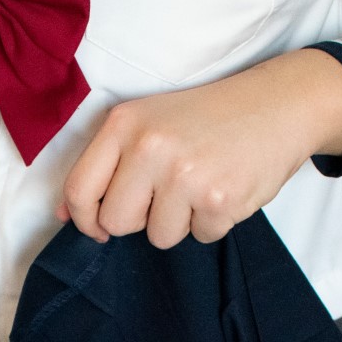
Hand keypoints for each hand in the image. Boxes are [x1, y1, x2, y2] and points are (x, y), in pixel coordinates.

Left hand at [57, 49, 341, 247]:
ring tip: (200, 186)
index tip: (98, 226)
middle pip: (116, 223)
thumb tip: (64, 215)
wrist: (278, 105)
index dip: (85, 219)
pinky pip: (200, 237)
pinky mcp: (218, 201)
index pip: (80, 190)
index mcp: (125, 124)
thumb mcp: (149, 121)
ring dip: (180, 221)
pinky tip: (225, 188)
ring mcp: (184, 175)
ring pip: (159, 236)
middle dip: (139, 220)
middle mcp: (150, 147)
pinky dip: (213, 222)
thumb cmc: (208, 119)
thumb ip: (106, 163)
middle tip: (166, 195)